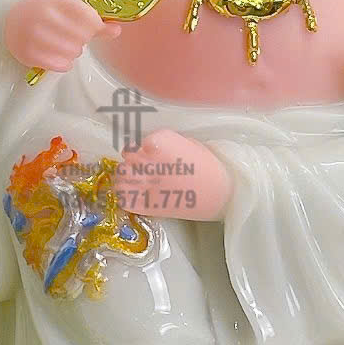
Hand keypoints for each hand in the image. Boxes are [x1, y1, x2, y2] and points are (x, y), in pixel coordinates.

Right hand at [4, 0, 119, 71]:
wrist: (11, 17)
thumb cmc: (44, 11)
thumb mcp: (66, 7)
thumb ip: (93, 19)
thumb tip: (117, 30)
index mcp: (55, 0)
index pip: (88, 18)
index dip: (94, 26)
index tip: (90, 26)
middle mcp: (43, 17)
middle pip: (82, 37)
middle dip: (82, 39)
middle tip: (73, 36)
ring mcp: (34, 36)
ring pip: (72, 52)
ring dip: (74, 52)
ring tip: (65, 44)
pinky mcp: (28, 53)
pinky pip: (60, 65)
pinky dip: (65, 63)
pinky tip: (60, 55)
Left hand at [111, 129, 229, 221]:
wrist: (221, 195)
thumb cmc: (208, 167)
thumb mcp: (187, 143)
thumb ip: (165, 144)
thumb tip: (149, 147)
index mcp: (161, 142)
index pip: (141, 140)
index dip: (145, 146)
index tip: (152, 150)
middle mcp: (150, 160)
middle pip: (128, 154)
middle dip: (135, 158)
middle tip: (147, 165)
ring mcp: (147, 183)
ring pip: (122, 174)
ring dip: (128, 174)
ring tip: (141, 178)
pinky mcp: (148, 204)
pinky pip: (125, 197)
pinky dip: (127, 194)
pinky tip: (137, 193)